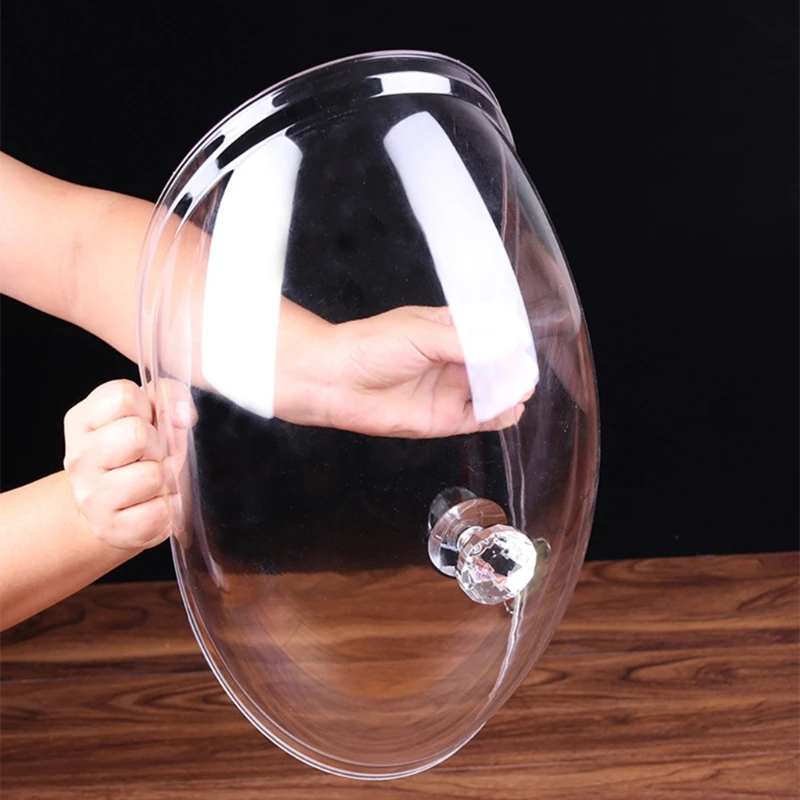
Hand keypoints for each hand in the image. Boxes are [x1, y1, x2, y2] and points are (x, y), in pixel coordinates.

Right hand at [63, 379, 194, 549]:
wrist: (117, 507)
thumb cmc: (139, 454)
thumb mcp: (152, 414)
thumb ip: (170, 396)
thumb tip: (181, 413)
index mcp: (83, 420)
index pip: (124, 397)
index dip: (147, 409)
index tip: (145, 423)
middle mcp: (78, 457)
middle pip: (137, 435)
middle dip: (157, 445)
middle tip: (151, 456)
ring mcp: (89, 496)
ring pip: (151, 476)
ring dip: (163, 479)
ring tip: (152, 481)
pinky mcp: (109, 528)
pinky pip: (159, 513)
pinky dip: (166, 509)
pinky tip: (152, 504)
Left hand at [317, 306, 528, 437]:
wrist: (335, 380)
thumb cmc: (370, 347)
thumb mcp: (422, 335)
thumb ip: (467, 343)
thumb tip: (508, 343)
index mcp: (446, 329)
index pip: (489, 332)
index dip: (508, 337)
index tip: (522, 342)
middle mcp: (451, 360)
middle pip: (494, 364)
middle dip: (512, 367)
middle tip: (523, 371)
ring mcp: (449, 390)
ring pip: (490, 392)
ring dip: (509, 391)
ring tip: (521, 389)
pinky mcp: (443, 418)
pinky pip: (479, 418)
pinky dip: (498, 416)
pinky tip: (512, 410)